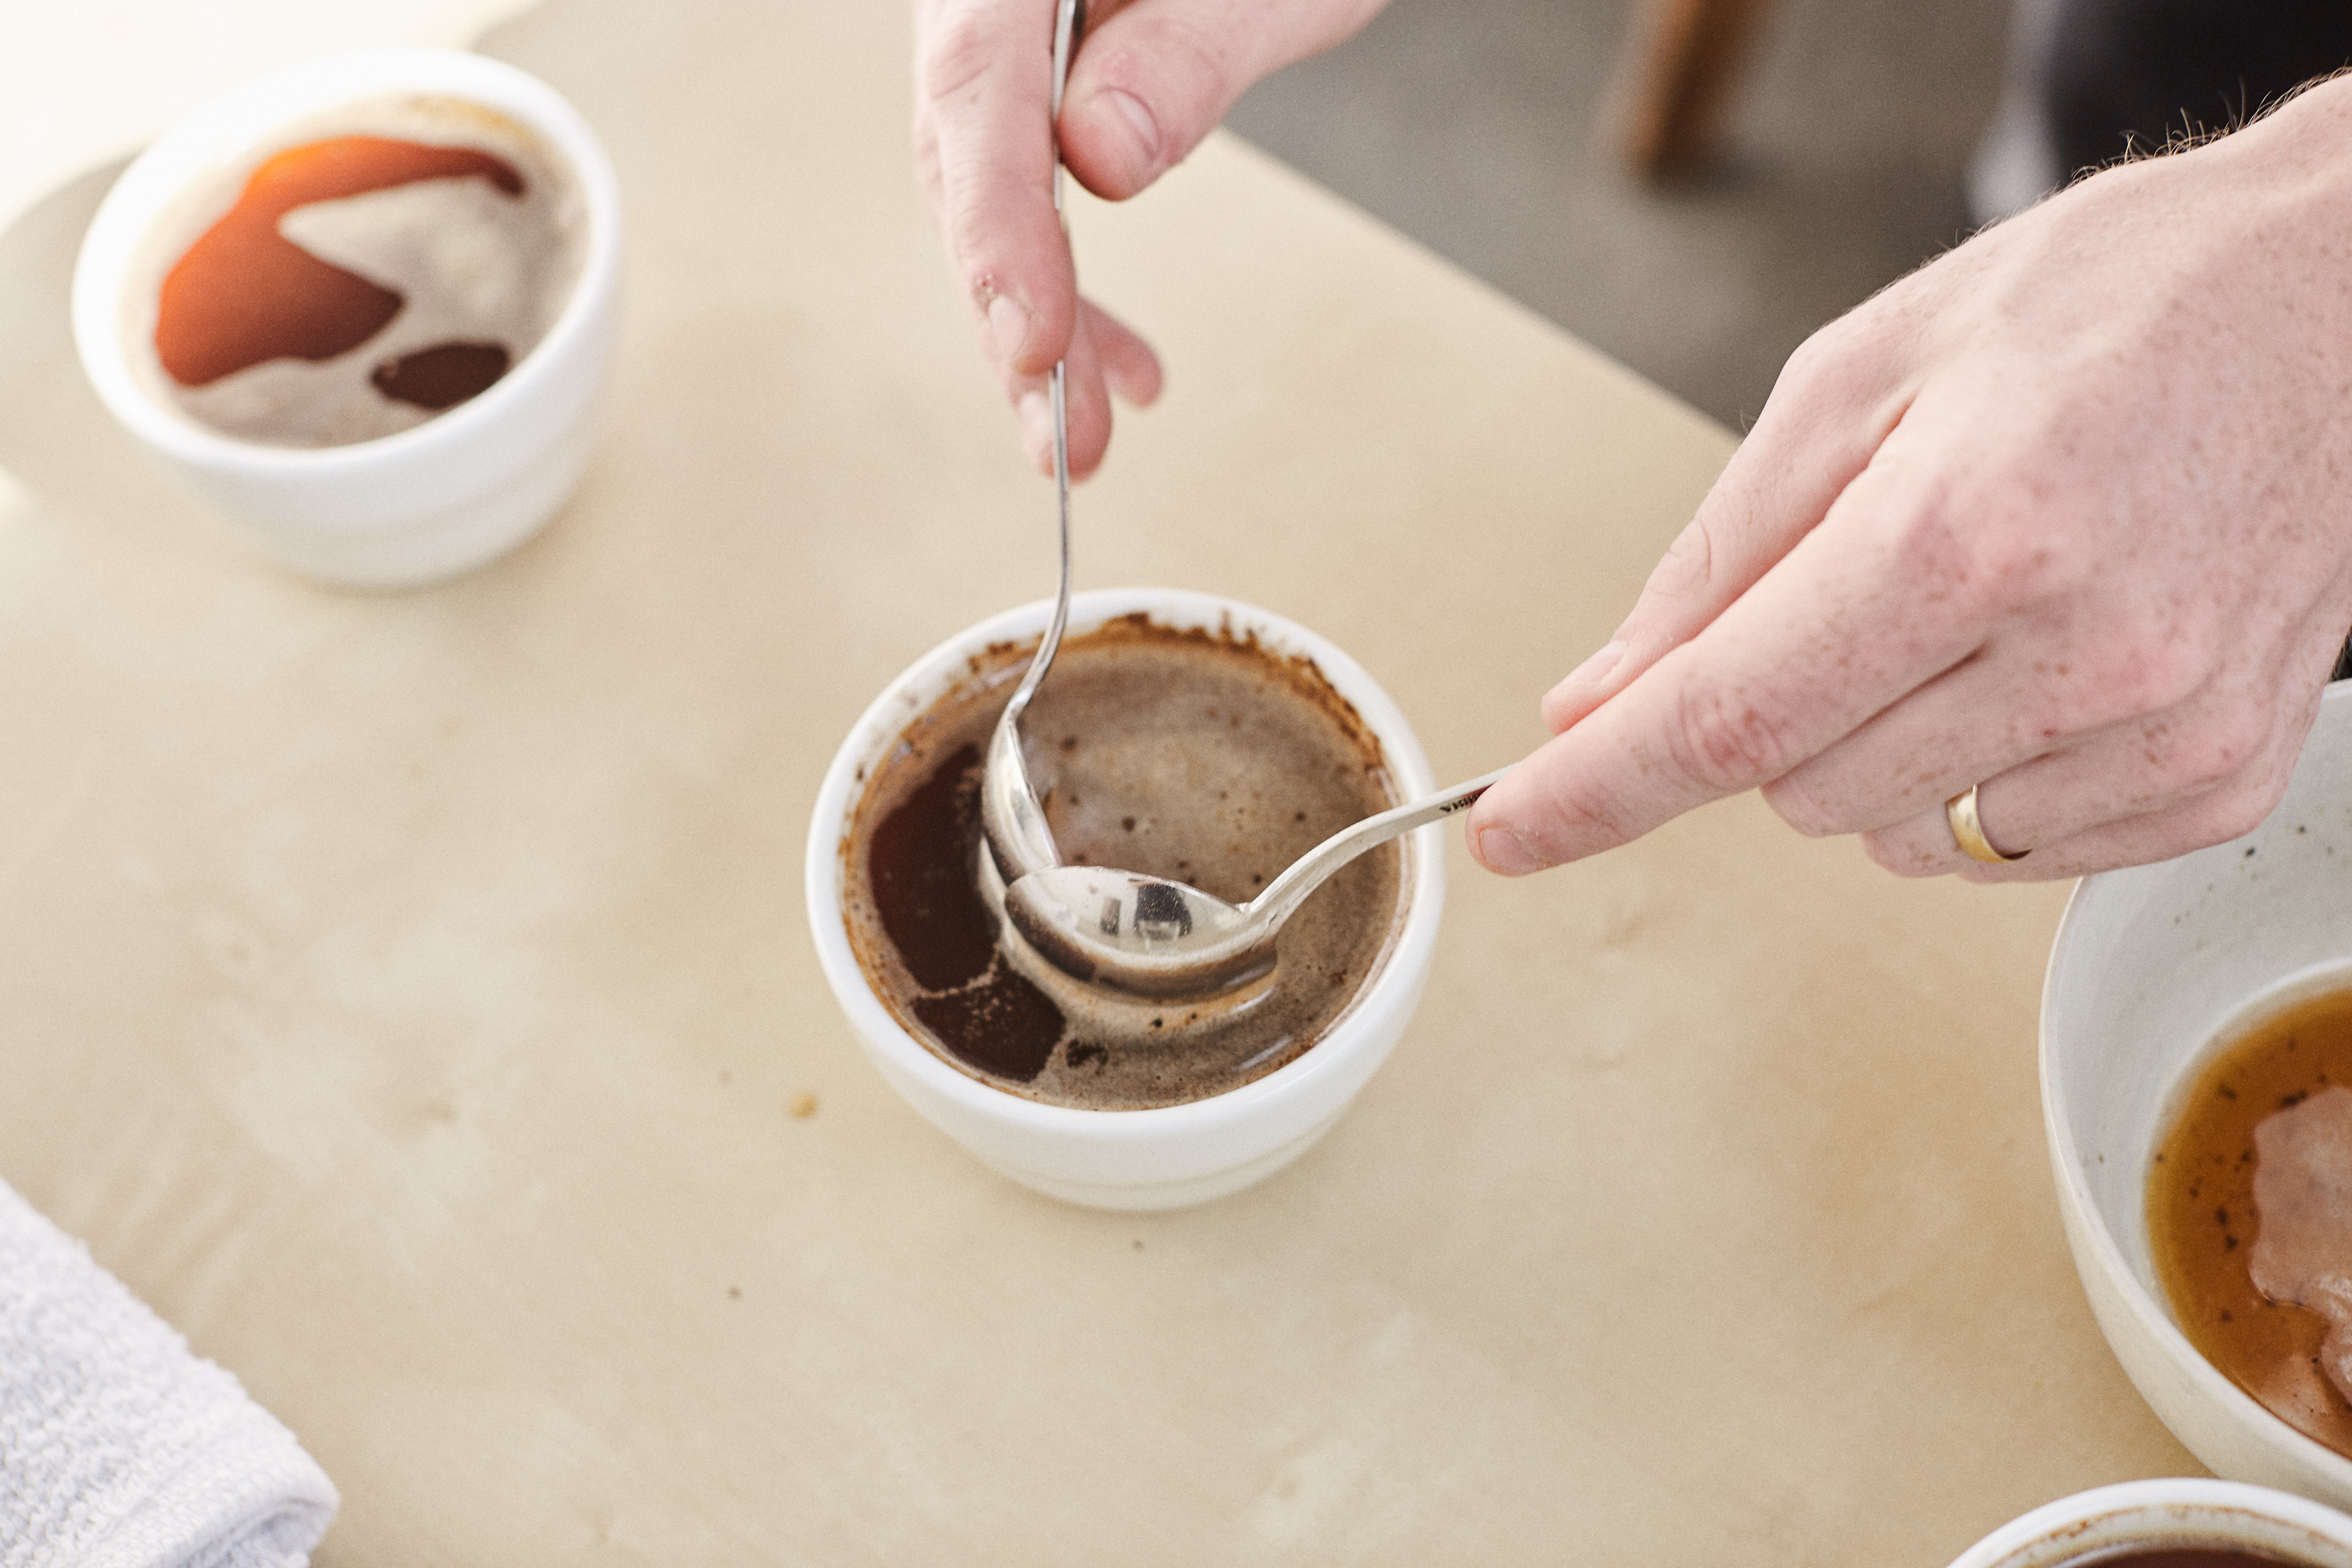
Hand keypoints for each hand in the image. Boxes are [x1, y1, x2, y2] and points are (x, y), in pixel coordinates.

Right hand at [912, 0, 1383, 476]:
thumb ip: (1186, 42)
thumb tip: (1098, 154)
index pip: (977, 77)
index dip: (998, 221)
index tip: (1035, 336)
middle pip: (965, 154)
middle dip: (1012, 310)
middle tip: (1067, 437)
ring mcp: (1010, 38)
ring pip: (991, 195)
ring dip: (1039, 328)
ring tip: (1086, 435)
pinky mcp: (1048, 81)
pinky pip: (1034, 190)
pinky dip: (1074, 290)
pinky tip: (1127, 369)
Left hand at [1468, 77, 2351, 881]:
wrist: (2336, 299)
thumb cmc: (2107, 306)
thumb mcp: (1863, 375)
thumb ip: (1716, 560)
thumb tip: (1600, 696)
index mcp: (1971, 529)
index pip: (1726, 721)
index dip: (1597, 789)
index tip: (1514, 832)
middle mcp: (2082, 648)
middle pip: (1798, 787)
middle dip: (1774, 711)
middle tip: (1856, 589)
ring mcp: (2165, 728)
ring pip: (1896, 833)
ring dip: (1878, 746)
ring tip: (1974, 607)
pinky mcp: (2220, 776)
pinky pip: (2011, 851)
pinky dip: (1981, 776)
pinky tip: (2041, 661)